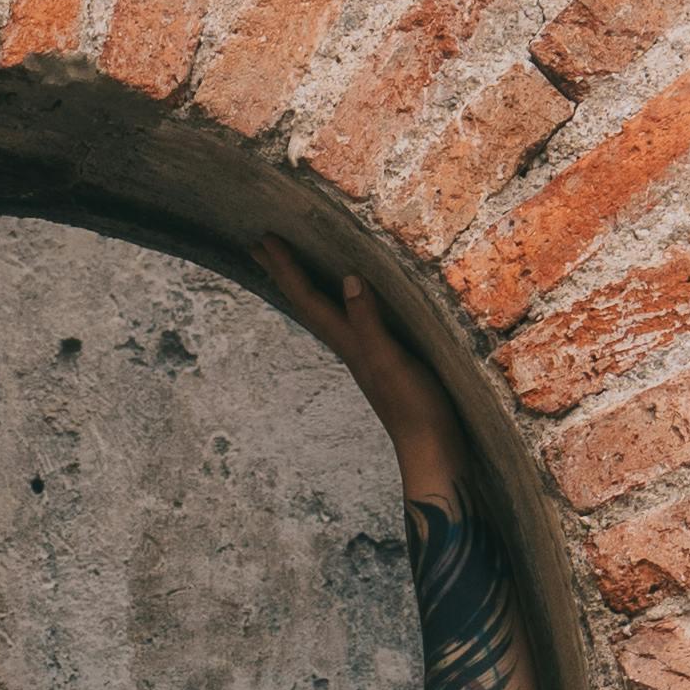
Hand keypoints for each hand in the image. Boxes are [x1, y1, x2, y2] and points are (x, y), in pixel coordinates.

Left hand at [228, 234, 466, 501]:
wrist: (431, 450)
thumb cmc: (416, 408)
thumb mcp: (392, 359)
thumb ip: (369, 322)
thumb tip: (348, 280)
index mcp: (348, 342)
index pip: (308, 299)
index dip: (287, 268)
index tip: (264, 239)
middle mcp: (349, 346)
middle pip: (306, 304)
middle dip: (283, 274)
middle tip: (257, 248)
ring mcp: (363, 354)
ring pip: (321, 313)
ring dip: (301, 287)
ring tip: (286, 268)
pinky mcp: (380, 360)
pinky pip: (345, 321)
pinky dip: (333, 303)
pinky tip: (341, 302)